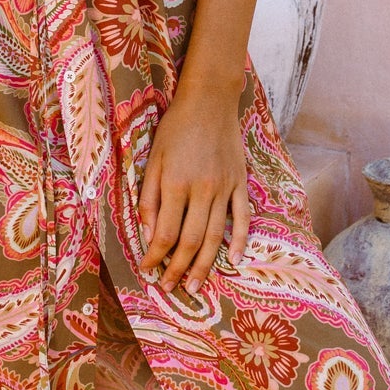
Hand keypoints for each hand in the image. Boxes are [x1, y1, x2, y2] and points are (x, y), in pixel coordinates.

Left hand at [137, 79, 249, 293]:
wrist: (209, 101)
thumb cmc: (175, 129)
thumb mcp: (153, 159)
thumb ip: (149, 197)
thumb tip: (148, 233)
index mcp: (176, 184)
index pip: (165, 233)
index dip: (155, 257)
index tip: (146, 270)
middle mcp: (202, 190)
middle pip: (190, 241)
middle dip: (178, 269)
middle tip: (170, 288)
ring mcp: (225, 188)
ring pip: (215, 236)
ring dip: (205, 264)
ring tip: (196, 286)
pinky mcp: (240, 183)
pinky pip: (243, 217)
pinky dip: (240, 241)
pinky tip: (235, 260)